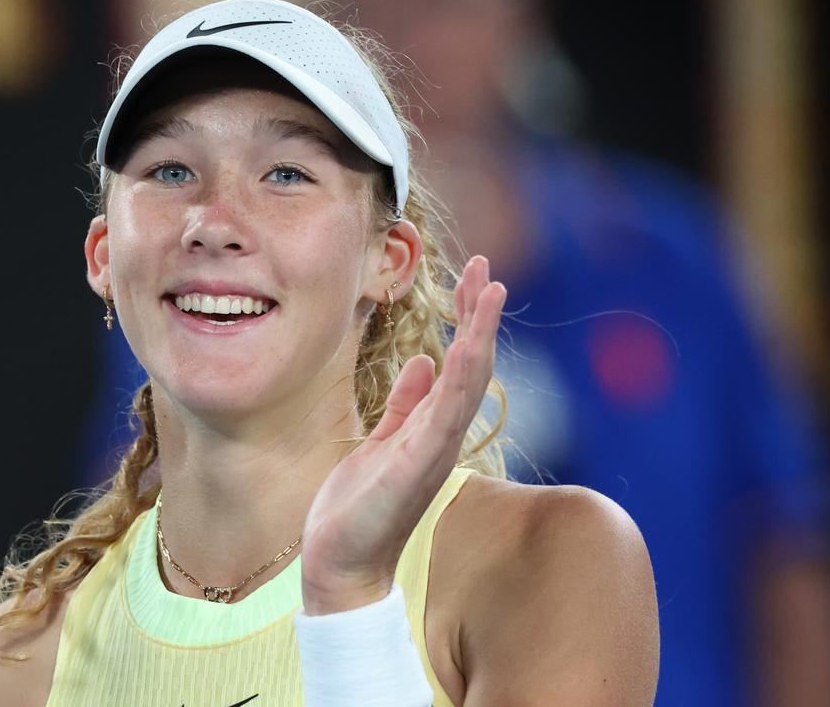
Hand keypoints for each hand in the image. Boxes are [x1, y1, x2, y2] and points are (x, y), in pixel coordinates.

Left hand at [300, 256, 506, 613]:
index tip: (472, 277)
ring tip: (488, 290)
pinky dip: (458, 381)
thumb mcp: (380, 442)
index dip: (467, 319)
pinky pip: (443, 418)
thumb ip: (404, 405)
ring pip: (467, 384)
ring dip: (478, 335)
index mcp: (431, 428)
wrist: (341, 563)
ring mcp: (432, 452)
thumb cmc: (359, 508)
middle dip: (477, 315)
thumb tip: (421, 362)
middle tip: (486, 267)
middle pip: (472, 365)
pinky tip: (464, 348)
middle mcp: (440, 437)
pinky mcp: (415, 468)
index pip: (459, 363)